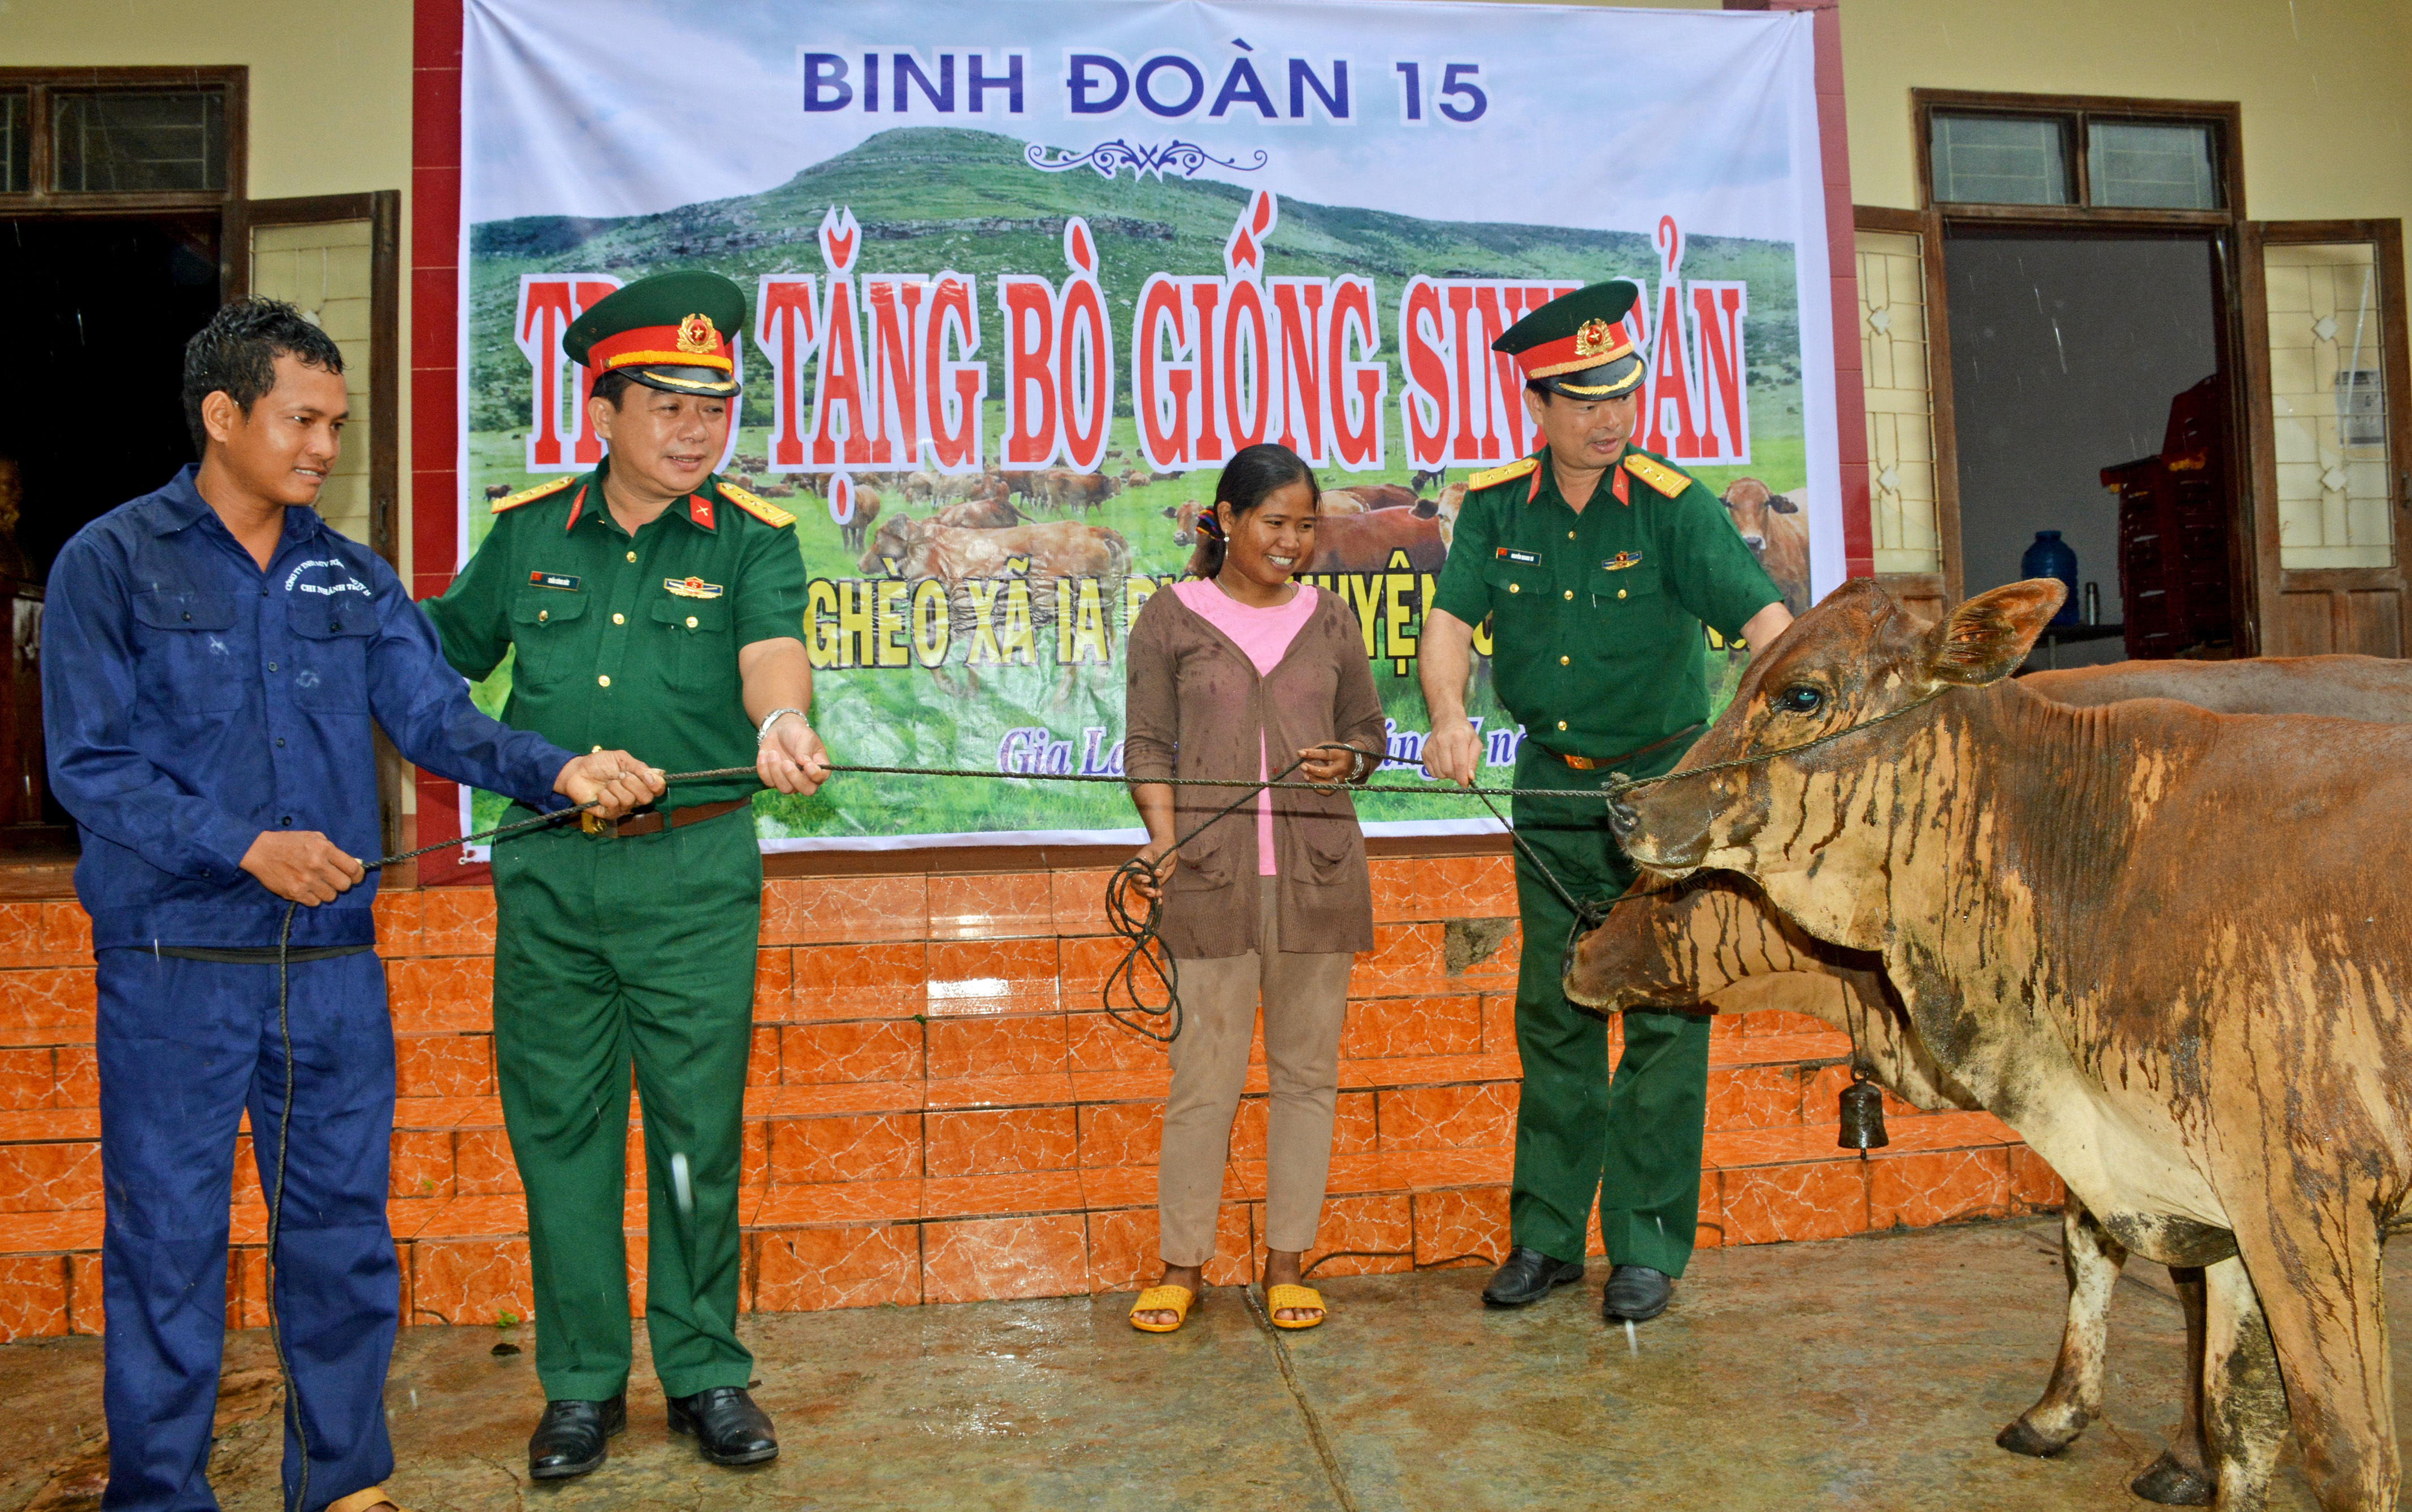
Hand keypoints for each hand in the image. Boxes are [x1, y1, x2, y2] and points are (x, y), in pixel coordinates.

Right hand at [240, 831, 365, 905]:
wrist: (260, 851)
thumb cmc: (289, 842)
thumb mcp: (314, 837)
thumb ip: (334, 850)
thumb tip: (354, 863)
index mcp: (324, 850)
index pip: (353, 869)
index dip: (357, 875)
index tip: (355, 876)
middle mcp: (317, 866)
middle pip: (344, 885)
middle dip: (342, 883)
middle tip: (334, 880)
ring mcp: (306, 881)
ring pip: (331, 896)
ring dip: (327, 892)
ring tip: (318, 884)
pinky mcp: (295, 893)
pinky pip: (315, 903)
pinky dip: (313, 898)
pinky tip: (307, 889)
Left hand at [554, 750, 665, 817]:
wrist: (577, 771)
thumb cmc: (598, 764)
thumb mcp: (620, 758)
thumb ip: (639, 766)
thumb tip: (657, 775)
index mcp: (640, 782)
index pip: (658, 789)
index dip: (656, 784)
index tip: (645, 775)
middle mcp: (634, 796)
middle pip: (647, 797)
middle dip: (633, 783)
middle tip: (620, 775)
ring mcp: (622, 806)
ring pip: (629, 800)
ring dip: (616, 788)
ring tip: (607, 783)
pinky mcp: (609, 813)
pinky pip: (614, 806)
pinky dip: (606, 796)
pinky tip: (600, 793)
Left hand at [758, 715, 830, 796]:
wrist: (780, 729)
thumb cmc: (797, 732)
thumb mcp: (805, 737)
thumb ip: (805, 751)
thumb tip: (804, 763)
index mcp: (818, 766)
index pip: (820, 778)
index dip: (815, 775)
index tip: (807, 765)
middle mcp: (806, 778)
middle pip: (806, 790)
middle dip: (794, 778)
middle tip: (786, 763)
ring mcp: (790, 781)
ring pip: (785, 788)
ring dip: (776, 771)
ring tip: (773, 753)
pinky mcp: (774, 779)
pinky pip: (768, 781)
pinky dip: (764, 768)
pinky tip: (764, 754)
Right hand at [1127, 839, 1176, 902]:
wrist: (1168, 847)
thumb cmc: (1163, 848)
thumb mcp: (1163, 855)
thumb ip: (1160, 865)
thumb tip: (1157, 874)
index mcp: (1138, 863)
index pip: (1133, 873)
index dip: (1139, 878)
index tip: (1148, 879)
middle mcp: (1140, 872)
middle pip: (1136, 884)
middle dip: (1143, 890)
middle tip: (1152, 892)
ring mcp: (1147, 878)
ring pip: (1143, 890)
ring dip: (1149, 894)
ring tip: (1158, 895)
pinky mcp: (1154, 883)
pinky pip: (1153, 892)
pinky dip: (1156, 897)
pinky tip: (1160, 901)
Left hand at [1296, 743, 1361, 785]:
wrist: (1351, 761)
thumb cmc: (1335, 752)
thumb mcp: (1328, 747)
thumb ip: (1315, 750)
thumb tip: (1300, 755)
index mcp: (1340, 754)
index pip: (1325, 754)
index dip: (1312, 754)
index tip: (1300, 753)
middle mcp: (1342, 767)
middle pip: (1327, 772)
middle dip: (1312, 770)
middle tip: (1302, 766)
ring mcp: (1341, 778)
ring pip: (1327, 784)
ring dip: (1313, 780)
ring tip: (1305, 775)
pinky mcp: (1338, 786)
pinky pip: (1327, 792)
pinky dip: (1317, 788)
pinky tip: (1311, 782)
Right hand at [1422, 717, 1480, 786]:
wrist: (1446, 720)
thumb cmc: (1464, 732)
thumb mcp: (1475, 743)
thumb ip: (1473, 760)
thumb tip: (1469, 777)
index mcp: (1458, 737)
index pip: (1459, 764)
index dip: (1462, 778)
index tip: (1465, 784)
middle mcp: (1442, 741)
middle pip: (1448, 770)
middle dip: (1456, 776)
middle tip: (1460, 771)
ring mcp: (1431, 747)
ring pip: (1439, 773)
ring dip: (1447, 774)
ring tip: (1452, 765)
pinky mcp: (1424, 752)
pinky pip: (1431, 772)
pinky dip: (1439, 772)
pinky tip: (1444, 764)